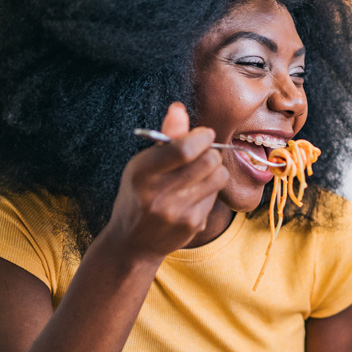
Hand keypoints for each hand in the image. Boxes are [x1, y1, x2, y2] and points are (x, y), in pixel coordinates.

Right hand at [102, 102, 228, 259]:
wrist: (133, 242)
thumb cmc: (139, 195)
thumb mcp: (142, 165)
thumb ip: (165, 138)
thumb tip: (179, 108)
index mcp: (141, 173)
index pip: (183, 149)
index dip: (202, 137)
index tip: (205, 134)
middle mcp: (158, 194)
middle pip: (208, 161)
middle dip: (211, 152)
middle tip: (203, 154)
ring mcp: (177, 212)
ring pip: (218, 177)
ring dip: (214, 170)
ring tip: (199, 174)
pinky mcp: (193, 225)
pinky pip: (216, 196)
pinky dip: (210, 190)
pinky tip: (193, 196)